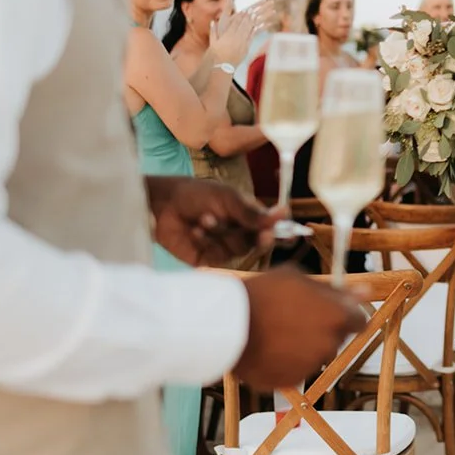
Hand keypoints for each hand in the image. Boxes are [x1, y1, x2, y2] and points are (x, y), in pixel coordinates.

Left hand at [146, 177, 276, 265]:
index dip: (282, 232)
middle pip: (259, 242)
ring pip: (237, 249)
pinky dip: (207, 242)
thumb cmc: (197, 194)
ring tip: (204, 219)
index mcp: (249, 215)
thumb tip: (282, 215)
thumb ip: (251, 212)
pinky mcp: (207, 260)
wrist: (163, 204)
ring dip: (222, 233)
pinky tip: (195, 230)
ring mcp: (224, 248)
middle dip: (256, 236)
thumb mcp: (227, 198)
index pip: (272, 227)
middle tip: (263, 234)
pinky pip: (217, 257)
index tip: (290, 234)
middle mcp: (240, 233)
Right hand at [208, 8, 266, 67]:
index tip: (244, 10)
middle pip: (243, 25)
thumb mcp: (213, 42)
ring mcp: (242, 43)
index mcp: (228, 35)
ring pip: (248, 30)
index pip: (236, 23)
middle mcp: (236, 38)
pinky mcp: (246, 48)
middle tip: (251, 10)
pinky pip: (251, 38)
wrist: (224, 66)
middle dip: (247, 17)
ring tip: (254, 16)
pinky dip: (253, 32)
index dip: (240, 16)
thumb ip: (213, 31)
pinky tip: (255, 27)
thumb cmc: (217, 54)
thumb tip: (212, 22)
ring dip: (251, 22)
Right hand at [236, 266, 370, 389]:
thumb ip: (336, 289)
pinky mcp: (291, 380)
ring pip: (316, 354)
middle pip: (336, 337)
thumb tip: (366, 291)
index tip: (332, 312)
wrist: (229, 325)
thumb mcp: (299, 279)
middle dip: (323, 329)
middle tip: (296, 318)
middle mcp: (330, 344)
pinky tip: (270, 347)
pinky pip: (296, 369)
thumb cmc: (264, 294)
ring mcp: (311, 365)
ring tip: (278, 331)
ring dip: (305, 346)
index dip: (346, 316)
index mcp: (337, 317)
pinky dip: (287, 361)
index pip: (360, 322)